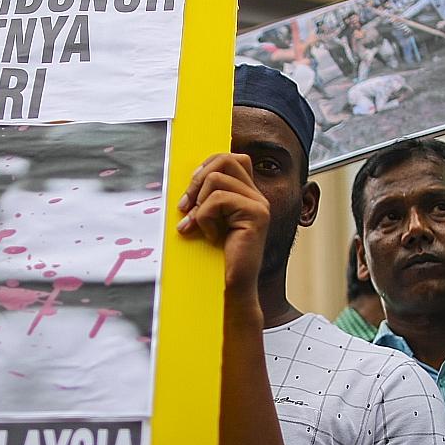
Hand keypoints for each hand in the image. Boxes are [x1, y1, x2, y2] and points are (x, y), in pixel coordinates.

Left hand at [176, 152, 269, 299]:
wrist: (230, 286)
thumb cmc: (215, 257)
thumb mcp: (206, 220)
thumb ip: (204, 198)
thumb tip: (188, 178)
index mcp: (247, 195)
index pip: (230, 158)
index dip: (206, 167)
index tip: (190, 194)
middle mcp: (257, 196)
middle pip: (225, 159)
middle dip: (197, 180)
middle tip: (186, 207)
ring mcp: (259, 204)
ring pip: (216, 179)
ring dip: (199, 204)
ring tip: (199, 226)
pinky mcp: (256, 215)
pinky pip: (217, 200)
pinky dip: (205, 218)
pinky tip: (212, 236)